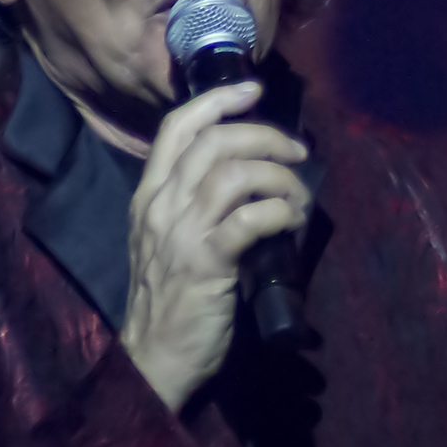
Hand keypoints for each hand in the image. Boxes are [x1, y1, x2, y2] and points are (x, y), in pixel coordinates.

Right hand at [118, 80, 310, 408]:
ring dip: (279, 176)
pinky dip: (281, 211)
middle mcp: (161, 206)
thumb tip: (247, 175)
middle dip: (265, 136)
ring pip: (236, 174)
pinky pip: (251, 219)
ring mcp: (182, 233)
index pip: (177, 128)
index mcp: (149, 196)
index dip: (218, 101)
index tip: (252, 90)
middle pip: (215, 142)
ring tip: (298, 194)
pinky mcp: (207, 262)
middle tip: (296, 153)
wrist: (153, 357)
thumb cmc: (169, 300)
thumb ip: (192, 205)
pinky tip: (293, 222)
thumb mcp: (167, 240)